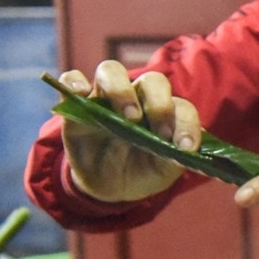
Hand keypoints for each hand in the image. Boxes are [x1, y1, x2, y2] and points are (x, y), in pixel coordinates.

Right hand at [56, 62, 202, 202]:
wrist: (109, 188)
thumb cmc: (142, 172)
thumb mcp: (161, 171)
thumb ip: (174, 157)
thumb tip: (185, 151)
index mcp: (165, 112)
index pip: (181, 107)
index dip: (187, 124)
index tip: (186, 147)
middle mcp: (138, 98)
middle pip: (152, 81)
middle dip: (159, 104)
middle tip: (160, 133)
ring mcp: (106, 99)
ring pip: (111, 71)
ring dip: (121, 89)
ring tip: (128, 117)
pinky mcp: (77, 105)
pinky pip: (71, 78)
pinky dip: (74, 81)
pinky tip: (79, 93)